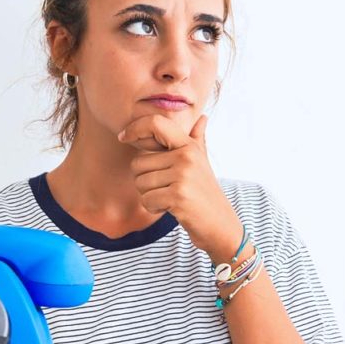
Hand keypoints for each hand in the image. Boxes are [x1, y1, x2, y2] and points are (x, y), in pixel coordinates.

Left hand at [117, 113, 241, 256]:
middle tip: (165, 189)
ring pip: (140, 183)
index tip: (123, 137)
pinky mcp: (178, 196)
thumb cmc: (205, 194)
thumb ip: (198, 140)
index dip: (135, 128)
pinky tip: (170, 208)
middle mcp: (186, 156)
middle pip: (138, 163)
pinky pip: (146, 199)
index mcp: (189, 146)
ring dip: (149, 196)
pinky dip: (153, 208)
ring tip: (170, 198)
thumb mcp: (202, 164)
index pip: (156, 123)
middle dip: (144, 180)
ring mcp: (183, 176)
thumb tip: (202, 118)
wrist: (221, 225)